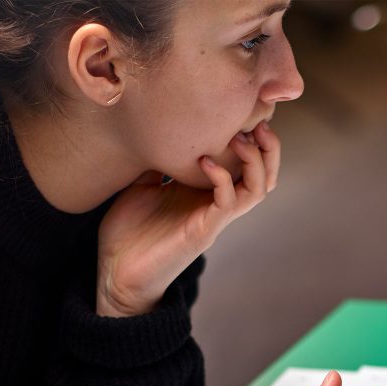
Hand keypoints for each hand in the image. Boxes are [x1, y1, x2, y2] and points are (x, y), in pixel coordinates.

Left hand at [95, 122, 281, 316]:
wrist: (116, 272)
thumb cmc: (128, 232)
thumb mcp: (142, 184)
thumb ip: (159, 161)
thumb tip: (159, 130)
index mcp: (208, 191)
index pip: (247, 164)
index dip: (255, 138)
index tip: (246, 111)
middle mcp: (220, 204)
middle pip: (265, 176)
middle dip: (270, 148)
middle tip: (261, 122)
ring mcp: (216, 218)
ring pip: (258, 189)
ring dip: (256, 161)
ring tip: (242, 138)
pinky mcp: (205, 231)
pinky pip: (228, 202)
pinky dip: (223, 178)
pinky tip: (205, 161)